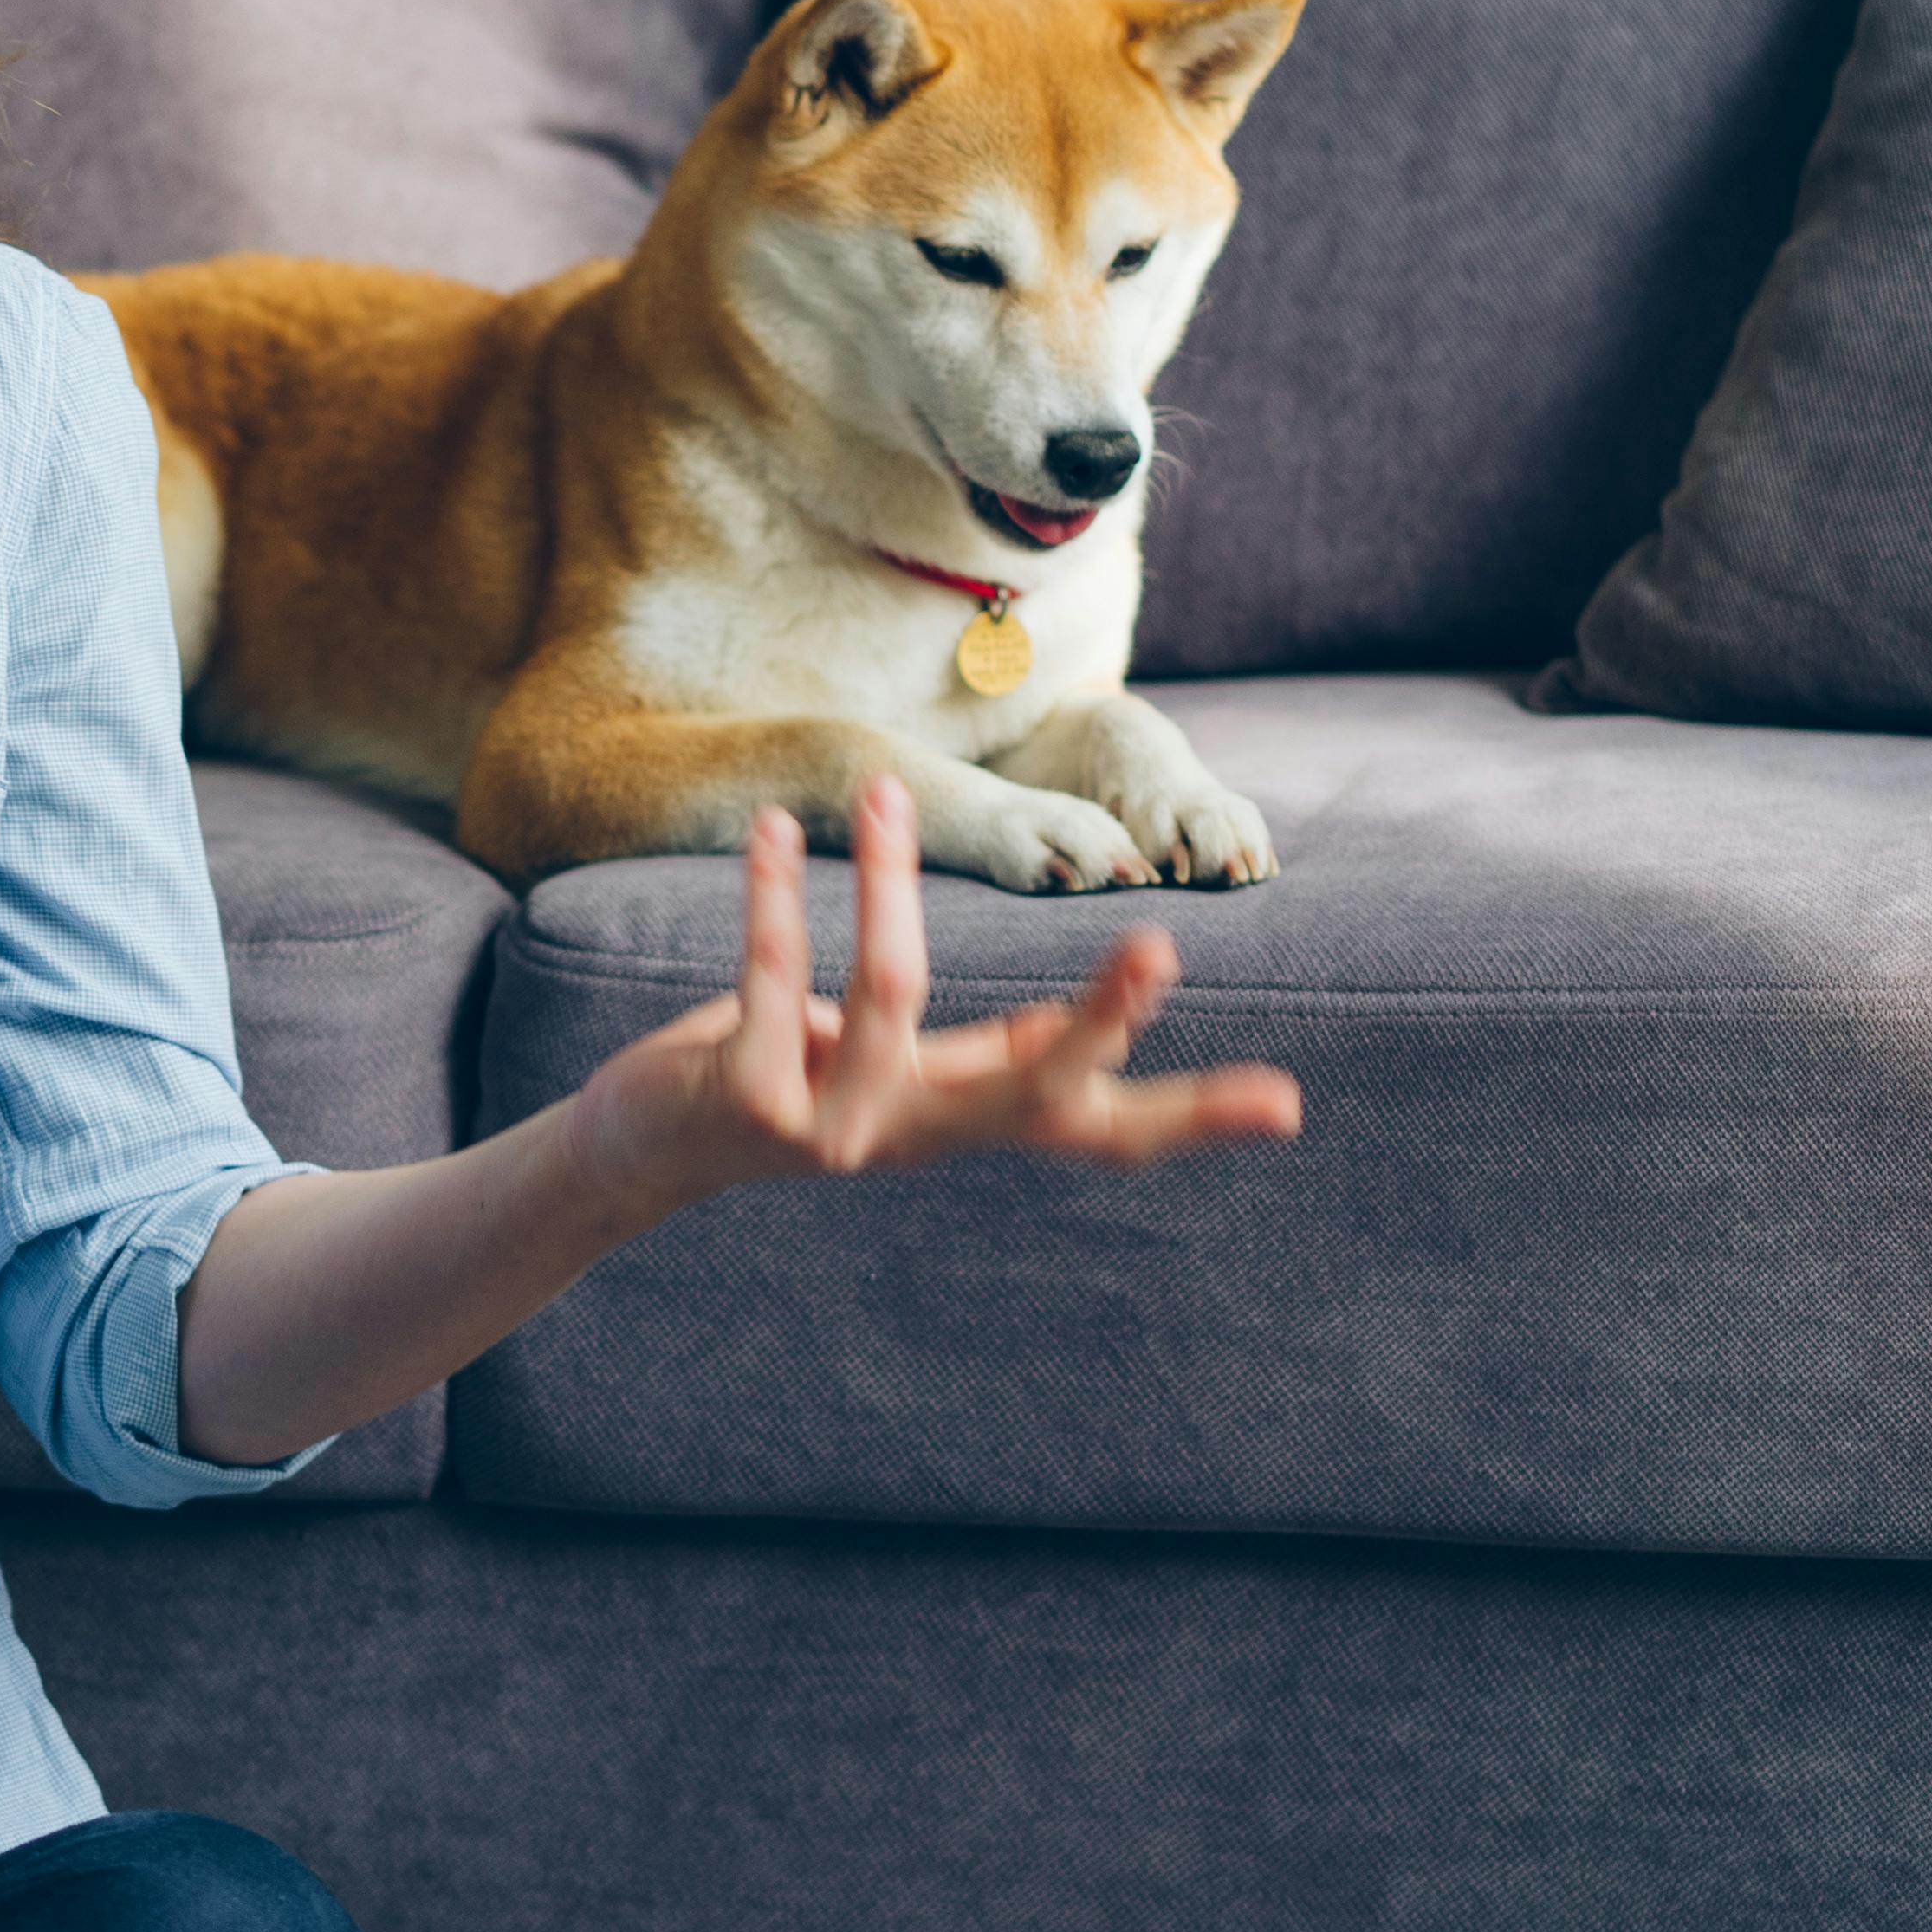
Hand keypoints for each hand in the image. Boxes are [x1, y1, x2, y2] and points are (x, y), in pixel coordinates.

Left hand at [560, 775, 1300, 1213]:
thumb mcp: (907, 1077)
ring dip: (888, 878)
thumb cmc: (793, 1081)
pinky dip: (774, 894)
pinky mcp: (748, 1108)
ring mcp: (834, 1130)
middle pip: (1034, 1094)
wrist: (645, 1148)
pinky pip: (774, 981)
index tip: (1286, 1105)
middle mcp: (915, 1135)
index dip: (1190, 1118)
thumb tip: (1088, 1039)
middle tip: (1159, 945)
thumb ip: (993, 1063)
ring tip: (886, 784)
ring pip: (891, 993)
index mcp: (967, 1117)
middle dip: (1099, 1020)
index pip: (1100, 1127)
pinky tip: (773, 828)